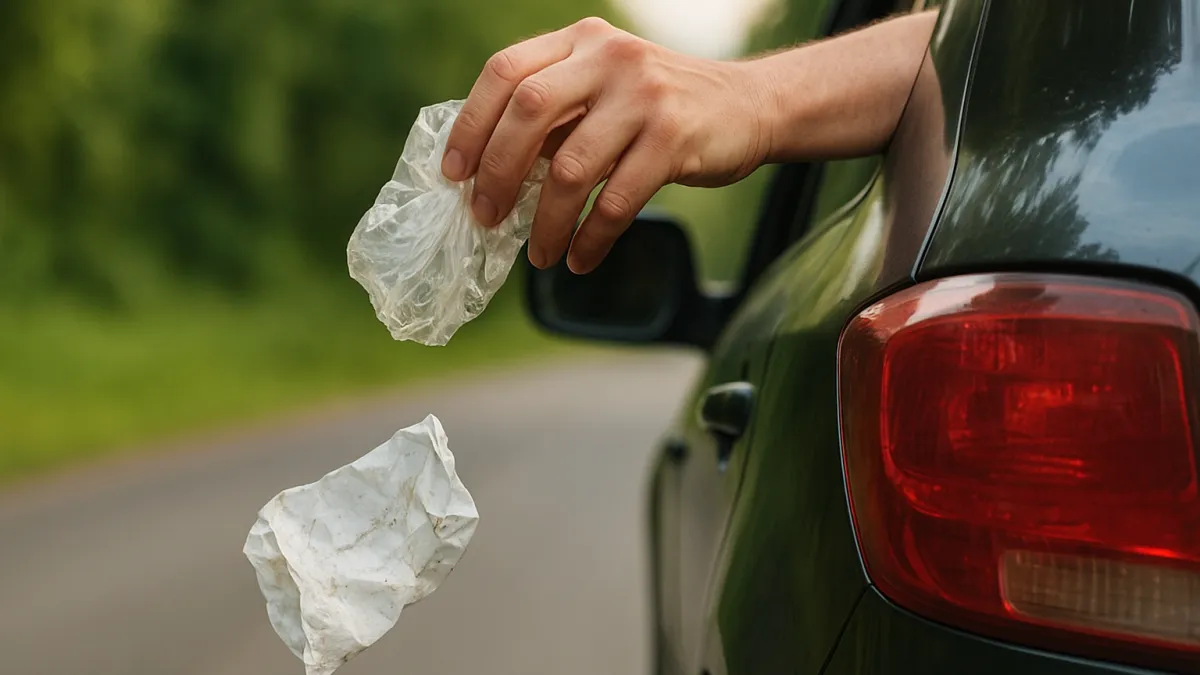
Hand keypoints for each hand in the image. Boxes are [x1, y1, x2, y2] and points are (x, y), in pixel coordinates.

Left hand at [441, 17, 771, 273]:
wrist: (750, 105)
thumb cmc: (660, 107)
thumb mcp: (604, 87)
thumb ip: (554, 113)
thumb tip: (485, 169)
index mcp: (579, 42)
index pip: (504, 73)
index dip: (471, 126)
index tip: (454, 174)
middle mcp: (608, 59)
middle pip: (527, 113)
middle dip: (497, 174)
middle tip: (487, 219)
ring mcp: (644, 96)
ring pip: (571, 168)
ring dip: (547, 223)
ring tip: (541, 256)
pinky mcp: (674, 138)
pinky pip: (617, 201)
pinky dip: (592, 239)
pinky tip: (581, 258)